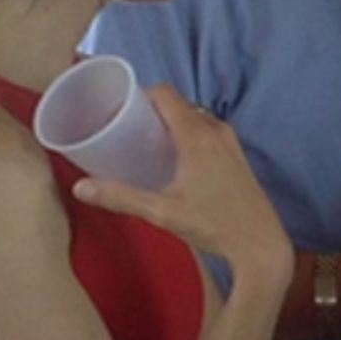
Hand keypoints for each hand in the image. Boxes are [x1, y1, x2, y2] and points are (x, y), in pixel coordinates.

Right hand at [73, 87, 292, 282]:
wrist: (260, 245)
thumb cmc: (214, 225)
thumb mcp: (161, 212)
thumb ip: (120, 197)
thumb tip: (80, 188)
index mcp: (197, 135)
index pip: (165, 94)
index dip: (140, 95)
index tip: (119, 110)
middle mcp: (217, 131)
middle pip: (178, 104)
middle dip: (151, 111)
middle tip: (127, 130)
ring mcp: (231, 143)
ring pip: (194, 118)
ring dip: (171, 124)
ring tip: (147, 144)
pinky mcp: (238, 157)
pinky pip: (208, 132)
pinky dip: (188, 135)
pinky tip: (175, 160)